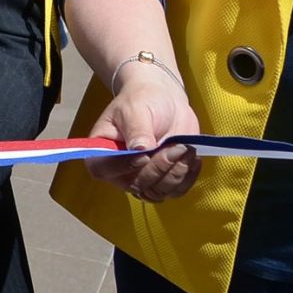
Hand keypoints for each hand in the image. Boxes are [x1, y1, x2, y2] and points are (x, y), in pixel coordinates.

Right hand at [88, 63, 201, 201]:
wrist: (165, 101)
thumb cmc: (142, 100)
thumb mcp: (135, 108)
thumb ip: (137, 129)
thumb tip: (140, 149)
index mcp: (102, 151)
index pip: (102, 169)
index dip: (123, 167)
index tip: (144, 154)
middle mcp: (120, 171)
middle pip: (137, 184)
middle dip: (159, 167)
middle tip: (177, 146)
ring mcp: (143, 178)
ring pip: (158, 191)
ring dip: (176, 173)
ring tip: (186, 148)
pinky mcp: (164, 180)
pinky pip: (176, 190)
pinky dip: (187, 176)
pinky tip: (191, 157)